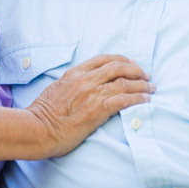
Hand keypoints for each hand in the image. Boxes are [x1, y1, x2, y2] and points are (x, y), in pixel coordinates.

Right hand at [26, 55, 152, 157]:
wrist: (37, 129)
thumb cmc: (43, 114)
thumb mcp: (56, 89)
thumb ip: (71, 84)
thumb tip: (82, 86)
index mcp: (75, 73)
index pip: (103, 59)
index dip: (121, 59)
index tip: (131, 63)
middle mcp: (85, 80)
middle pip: (118, 67)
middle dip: (136, 70)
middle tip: (146, 75)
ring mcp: (92, 94)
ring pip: (124, 83)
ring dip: (141, 85)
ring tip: (151, 88)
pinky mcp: (97, 110)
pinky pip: (123, 100)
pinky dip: (137, 98)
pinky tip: (145, 100)